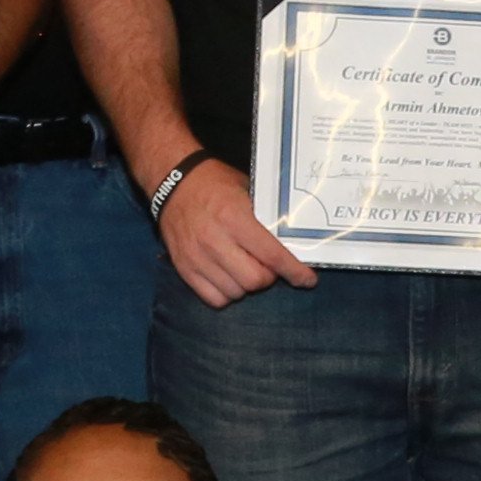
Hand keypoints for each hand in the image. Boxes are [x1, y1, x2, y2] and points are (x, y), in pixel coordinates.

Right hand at [153, 154, 308, 305]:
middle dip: (269, 278)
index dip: (294, 272)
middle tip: (268, 266)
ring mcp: (196, 257)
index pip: (272, 256)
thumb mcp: (247, 191)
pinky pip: (213, 298)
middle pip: (254, 281)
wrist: (173, 182)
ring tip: (246, 268)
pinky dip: (227, 293)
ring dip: (247, 286)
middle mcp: (214, 241)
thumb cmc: (215, 184)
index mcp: (234, 219)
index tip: (307, 280)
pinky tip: (230, 278)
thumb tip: (291, 244)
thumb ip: (266, 220)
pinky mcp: (183, 268)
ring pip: (235, 292)